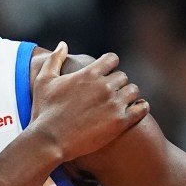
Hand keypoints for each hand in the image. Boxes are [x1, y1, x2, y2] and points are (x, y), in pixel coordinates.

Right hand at [27, 42, 148, 161]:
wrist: (49, 141)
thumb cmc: (44, 112)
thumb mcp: (44, 81)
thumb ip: (54, 60)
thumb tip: (63, 44)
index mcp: (88, 73)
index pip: (112, 59)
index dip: (110, 66)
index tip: (107, 75)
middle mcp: (104, 85)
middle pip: (123, 76)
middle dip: (118, 84)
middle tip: (111, 95)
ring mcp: (113, 103)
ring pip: (133, 91)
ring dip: (129, 96)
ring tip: (121, 104)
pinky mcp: (120, 122)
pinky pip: (141, 109)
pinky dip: (140, 108)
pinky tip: (135, 111)